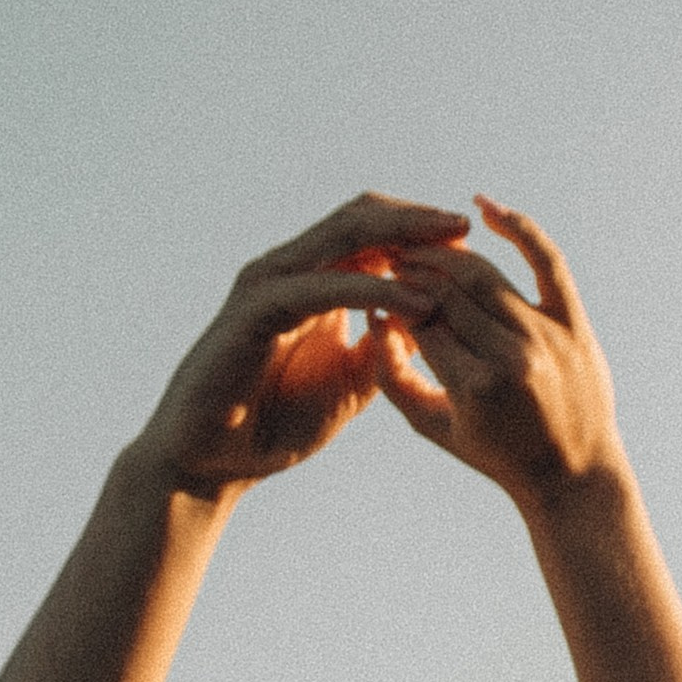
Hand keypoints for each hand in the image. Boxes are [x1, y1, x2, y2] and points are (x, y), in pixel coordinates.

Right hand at [131, 194, 470, 502]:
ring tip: (448, 248)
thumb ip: (382, 350)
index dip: (420, 233)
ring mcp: (268, 284)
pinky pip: (321, 286)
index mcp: (310, 282)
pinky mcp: (254, 310)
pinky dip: (369, 288)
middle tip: (465, 227)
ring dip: (399, 239)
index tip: (470, 245)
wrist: (211, 463)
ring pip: (341, 237)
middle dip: (416, 219)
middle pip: (360, 218)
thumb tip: (426, 323)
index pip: (371, 234)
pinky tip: (410, 299)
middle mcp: (288, 271)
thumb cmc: (272, 427)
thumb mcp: (348, 385)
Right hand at [375, 198, 626, 508]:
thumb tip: (373, 321)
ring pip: (485, 274)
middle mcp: (511, 358)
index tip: (376, 286)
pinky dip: (517, 226)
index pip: (421, 325)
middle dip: (412, 271)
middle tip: (388, 256)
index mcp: (474, 390)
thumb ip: (395, 381)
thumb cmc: (496, 455)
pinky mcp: (573, 321)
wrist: (572, 473)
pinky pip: (546, 259)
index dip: (394, 301)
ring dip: (447, 253)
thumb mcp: (436, 428)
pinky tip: (483, 208)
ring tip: (420, 244)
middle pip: (448, 294)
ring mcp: (546, 336)